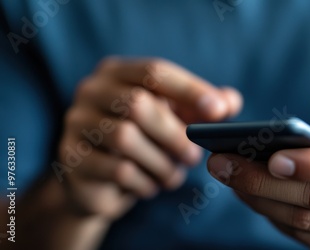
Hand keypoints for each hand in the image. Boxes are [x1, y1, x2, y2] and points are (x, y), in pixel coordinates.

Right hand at [59, 57, 241, 219]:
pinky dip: (144, 182)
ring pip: (125, 138)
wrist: (101, 179)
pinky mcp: (72, 158)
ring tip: (173, 176)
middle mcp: (91, 91)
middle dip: (174, 134)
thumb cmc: (147, 139)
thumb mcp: (177, 119)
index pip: (155, 71)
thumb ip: (204, 107)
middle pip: (137, 104)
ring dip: (160, 162)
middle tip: (194, 157)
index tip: (218, 111)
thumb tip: (231, 101)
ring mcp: (76, 124)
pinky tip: (151, 186)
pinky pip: (116, 170)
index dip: (189, 89)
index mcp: (118, 72)